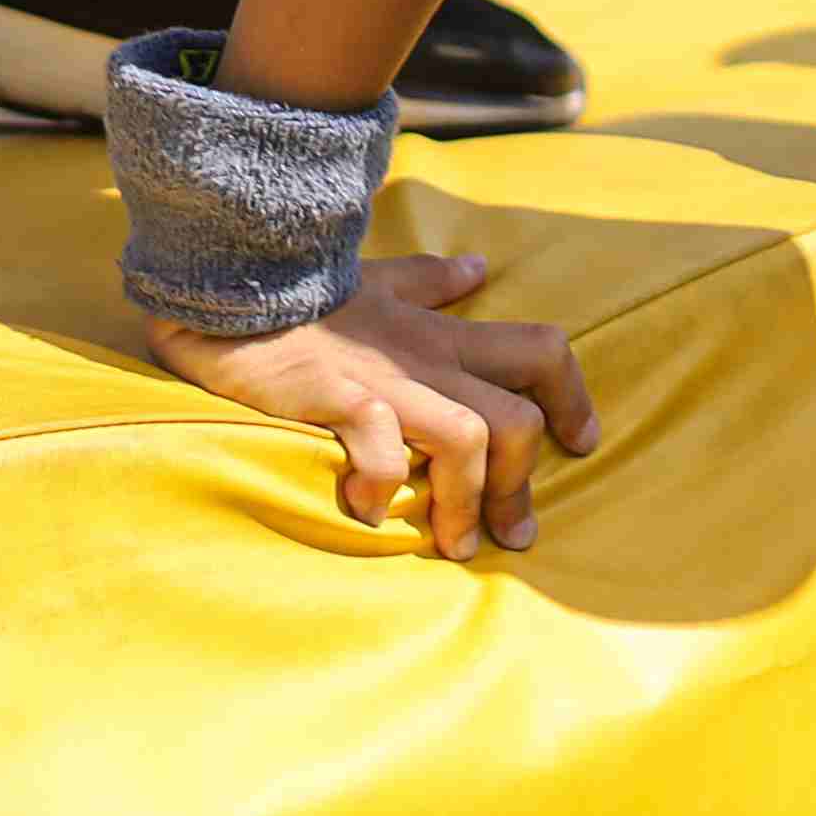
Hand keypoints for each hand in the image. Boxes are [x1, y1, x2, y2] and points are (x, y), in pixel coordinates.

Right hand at [143, 253, 600, 560]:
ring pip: (466, 442)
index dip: (573, 397)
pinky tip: (368, 512)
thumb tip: (477, 268)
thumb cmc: (305, 292)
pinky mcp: (337, 398)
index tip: (581, 442)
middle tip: (514, 535)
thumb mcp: (379, 279)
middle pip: (514, 418)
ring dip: (465, 505)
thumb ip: (430, 280)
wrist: (234, 283)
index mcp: (443, 333)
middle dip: (522, 486)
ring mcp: (386, 381)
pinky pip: (381, 449)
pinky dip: (381, 486)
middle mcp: (428, 359)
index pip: (542, 351)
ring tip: (455, 547)